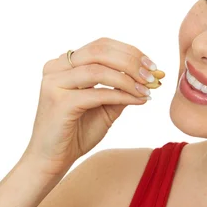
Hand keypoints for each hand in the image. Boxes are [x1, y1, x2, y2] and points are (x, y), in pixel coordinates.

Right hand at [23, 37, 160, 176]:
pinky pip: (98, 93)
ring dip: (129, 78)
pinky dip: (122, 95)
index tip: (153, 65)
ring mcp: (55, 84)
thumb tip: (150, 78)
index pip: (101, 45)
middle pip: (100, 51)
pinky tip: (138, 100)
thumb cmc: (77, 134)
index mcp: (64, 64)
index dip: (130, 52)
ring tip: (148, 89)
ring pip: (99, 70)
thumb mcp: (105, 107)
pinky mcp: (59, 102)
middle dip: (132, 61)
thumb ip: (121, 90)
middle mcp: (56, 68)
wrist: (52, 160)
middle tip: (153, 74)